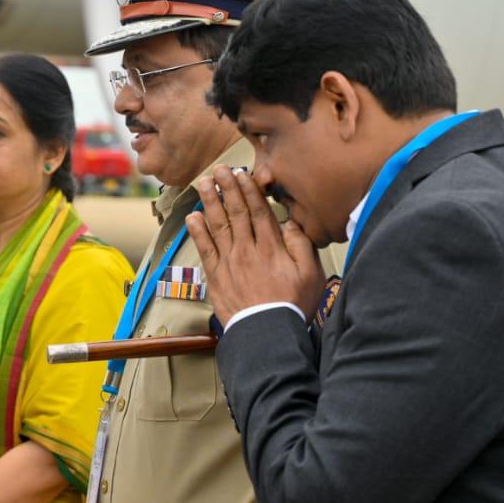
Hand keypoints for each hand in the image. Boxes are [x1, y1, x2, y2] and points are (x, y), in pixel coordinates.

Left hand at [185, 165, 324, 326]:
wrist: (266, 333)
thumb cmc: (291, 305)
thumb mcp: (311, 275)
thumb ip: (301, 246)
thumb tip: (291, 223)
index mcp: (272, 248)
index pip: (259, 212)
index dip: (249, 191)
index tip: (243, 174)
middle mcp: (248, 250)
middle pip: (236, 213)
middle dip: (228, 188)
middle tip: (220, 169)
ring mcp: (229, 262)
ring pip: (218, 226)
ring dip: (210, 202)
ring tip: (204, 183)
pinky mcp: (216, 276)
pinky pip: (204, 249)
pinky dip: (198, 232)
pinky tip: (192, 216)